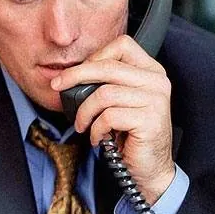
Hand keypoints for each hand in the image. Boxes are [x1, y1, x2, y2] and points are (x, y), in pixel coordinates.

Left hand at [51, 35, 174, 204]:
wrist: (151, 168)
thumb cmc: (130, 133)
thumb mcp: (119, 100)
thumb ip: (105, 81)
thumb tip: (70, 73)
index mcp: (150, 70)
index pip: (121, 45)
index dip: (94, 56)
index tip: (75, 72)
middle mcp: (157, 81)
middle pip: (107, 67)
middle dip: (75, 76)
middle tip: (57, 86)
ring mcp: (156, 100)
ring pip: (104, 94)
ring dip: (84, 111)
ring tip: (83, 124)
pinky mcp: (150, 121)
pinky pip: (109, 116)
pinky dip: (96, 128)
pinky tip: (98, 137)